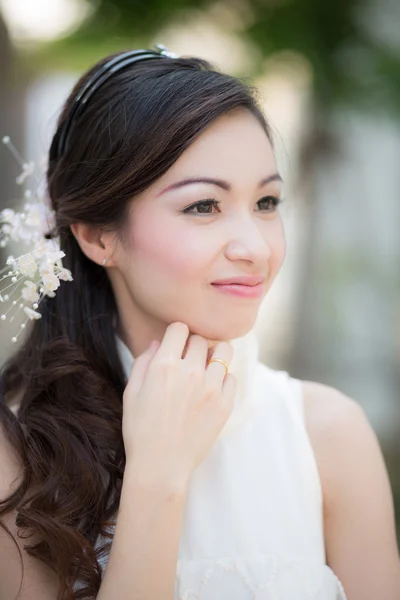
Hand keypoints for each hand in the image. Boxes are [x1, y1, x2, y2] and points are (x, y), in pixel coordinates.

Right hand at [121, 322, 235, 486]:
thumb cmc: (140, 430)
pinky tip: (211, 389)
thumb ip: (144, 362)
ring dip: (214, 355)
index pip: (179, 328)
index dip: (175, 334)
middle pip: (201, 339)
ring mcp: (211, 388)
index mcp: (164, 366)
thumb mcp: (131, 393)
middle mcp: (190, 372)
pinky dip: (223, 378)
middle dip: (193, 345)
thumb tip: (158, 343)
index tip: (175, 344)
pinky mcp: (225, 404)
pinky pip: (232, 377)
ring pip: (224, 352)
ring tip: (206, 367)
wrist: (161, 466)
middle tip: (188, 360)